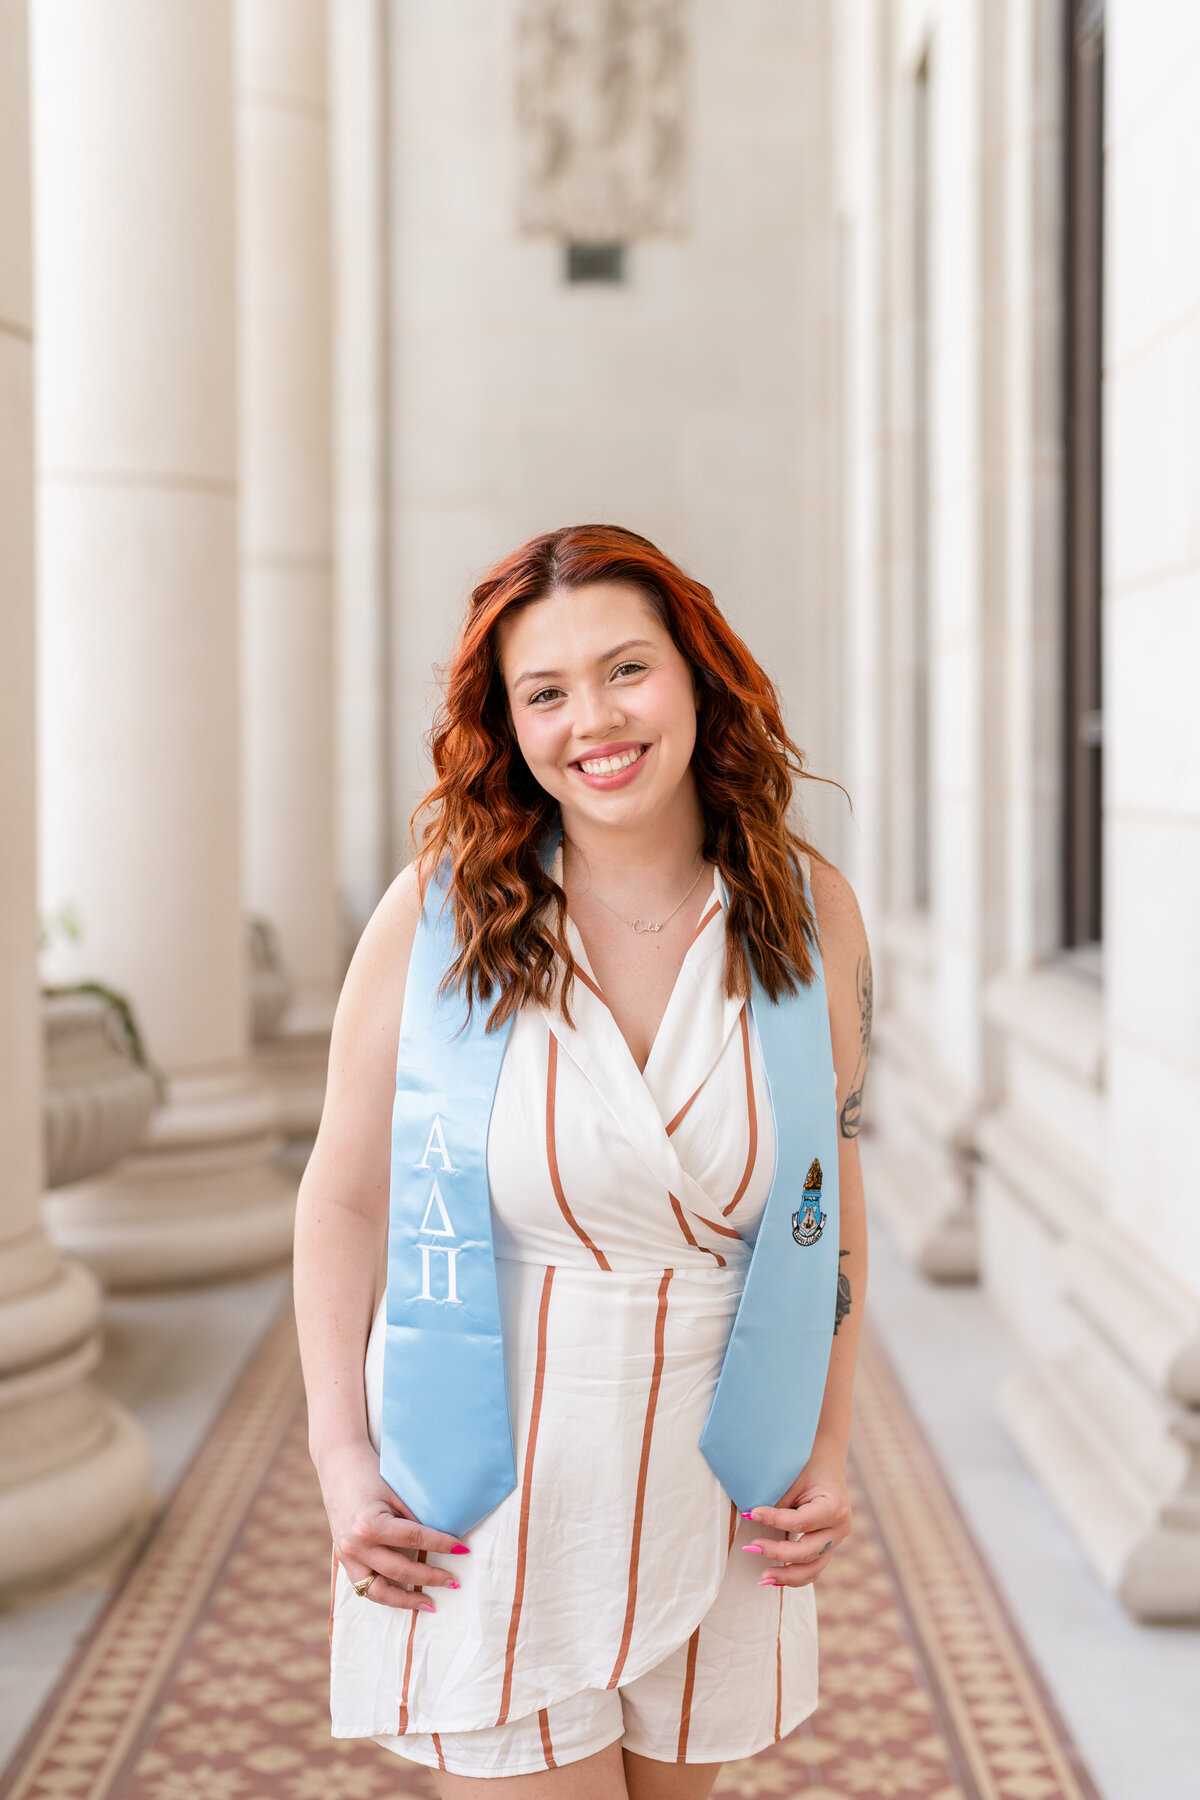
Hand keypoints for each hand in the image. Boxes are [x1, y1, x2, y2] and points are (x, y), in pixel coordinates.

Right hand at [320, 1440, 467, 1611]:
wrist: (338, 1465)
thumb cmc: (369, 1473)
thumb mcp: (395, 1492)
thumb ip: (414, 1519)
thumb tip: (443, 1539)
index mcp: (370, 1525)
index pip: (415, 1540)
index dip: (442, 1545)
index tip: (463, 1550)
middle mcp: (356, 1546)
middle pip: (401, 1570)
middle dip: (431, 1577)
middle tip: (454, 1581)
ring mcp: (347, 1556)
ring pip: (378, 1591)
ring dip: (406, 1600)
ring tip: (430, 1604)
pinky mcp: (343, 1560)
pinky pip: (364, 1587)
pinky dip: (386, 1594)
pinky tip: (404, 1596)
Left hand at [740, 1460, 851, 1588]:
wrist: (826, 1468)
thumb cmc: (806, 1470)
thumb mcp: (794, 1480)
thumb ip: (778, 1502)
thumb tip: (751, 1519)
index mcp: (834, 1506)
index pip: (801, 1522)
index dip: (775, 1520)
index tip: (751, 1514)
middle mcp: (840, 1528)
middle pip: (808, 1552)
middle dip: (778, 1552)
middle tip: (751, 1547)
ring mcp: (836, 1542)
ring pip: (813, 1569)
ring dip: (786, 1575)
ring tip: (762, 1577)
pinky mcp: (828, 1549)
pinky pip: (812, 1570)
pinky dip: (793, 1576)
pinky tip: (774, 1580)